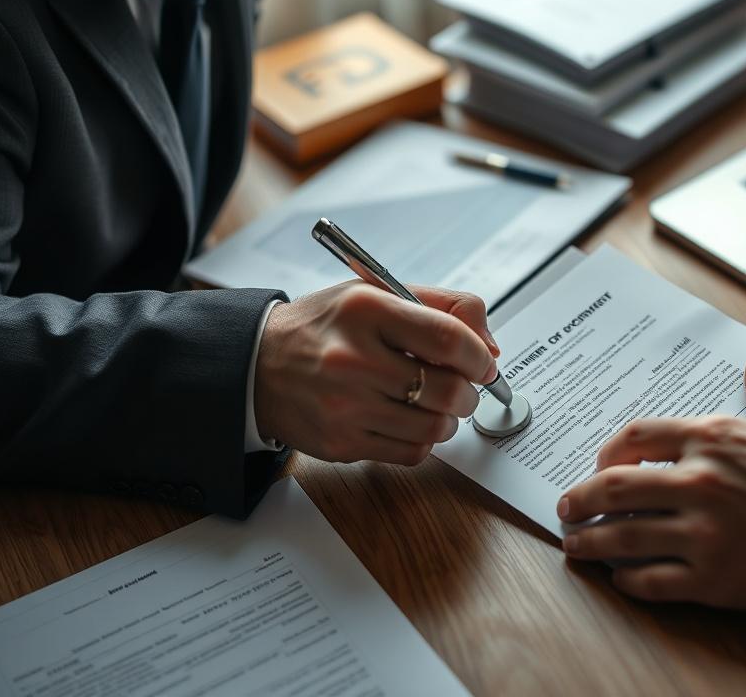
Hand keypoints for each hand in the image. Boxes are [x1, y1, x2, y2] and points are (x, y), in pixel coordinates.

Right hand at [254, 283, 498, 465]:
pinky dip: (423, 440)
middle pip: (447, 389)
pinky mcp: (341, 443)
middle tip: (464, 387)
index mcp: (366, 310)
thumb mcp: (376, 293)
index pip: (448, 338)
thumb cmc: (326, 326)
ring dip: (449, 419)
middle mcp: (353, 358)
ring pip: (434, 427)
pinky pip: (410, 453)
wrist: (256, 364)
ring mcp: (345, 406)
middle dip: (469, 392)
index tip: (484, 362)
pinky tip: (410, 422)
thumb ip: (441, 308)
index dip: (479, 356)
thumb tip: (489, 347)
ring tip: (436, 404)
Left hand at [557, 355, 745, 617]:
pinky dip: (629, 581)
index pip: (639, 435)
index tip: (600, 461)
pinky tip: (621, 579)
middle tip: (566, 507)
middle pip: (614, 485)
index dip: (609, 448)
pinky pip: (652, 582)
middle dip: (580, 497)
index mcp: (720, 439)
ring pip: (622, 536)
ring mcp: (703, 533)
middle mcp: (701, 482)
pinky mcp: (713, 581)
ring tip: (575, 545)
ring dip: (590, 542)